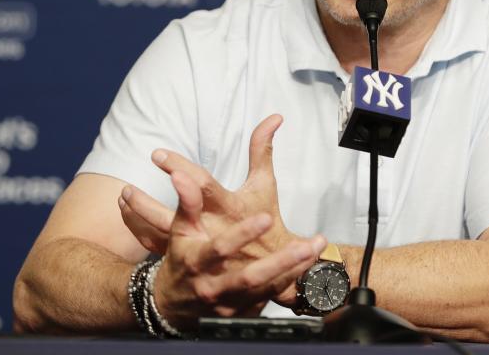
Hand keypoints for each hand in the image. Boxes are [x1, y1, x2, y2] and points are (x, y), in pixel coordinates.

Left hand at [118, 114, 317, 306]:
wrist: (271, 271)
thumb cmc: (268, 223)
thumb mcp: (266, 185)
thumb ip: (263, 149)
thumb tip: (275, 116)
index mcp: (229, 208)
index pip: (201, 184)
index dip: (179, 168)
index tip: (158, 155)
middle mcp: (210, 229)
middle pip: (171, 215)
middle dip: (146, 201)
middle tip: (127, 188)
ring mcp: (197, 246)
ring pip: (159, 233)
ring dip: (138, 214)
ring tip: (123, 195)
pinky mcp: (188, 258)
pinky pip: (156, 245)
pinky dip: (139, 229)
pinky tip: (127, 214)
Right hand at [151, 167, 324, 326]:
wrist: (174, 302)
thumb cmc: (182, 257)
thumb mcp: (182, 229)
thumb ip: (189, 202)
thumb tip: (182, 175)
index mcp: (196, 261)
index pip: (221, 248)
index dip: (243, 234)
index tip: (267, 218)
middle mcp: (212, 286)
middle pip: (249, 277)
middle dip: (280, 262)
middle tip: (306, 246)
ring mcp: (227, 303)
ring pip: (264, 289)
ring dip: (293, 270)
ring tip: (314, 250)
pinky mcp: (240, 313)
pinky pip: (268, 297)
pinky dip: (289, 282)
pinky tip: (307, 265)